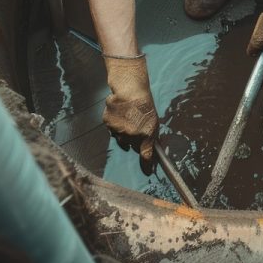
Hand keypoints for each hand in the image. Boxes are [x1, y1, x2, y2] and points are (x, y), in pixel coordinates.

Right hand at [102, 54, 157, 173]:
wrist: (130, 90)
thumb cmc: (145, 106)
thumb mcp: (154, 122)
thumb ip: (152, 138)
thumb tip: (152, 153)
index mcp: (146, 135)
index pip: (146, 156)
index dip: (146, 166)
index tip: (148, 172)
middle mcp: (131, 135)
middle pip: (132, 147)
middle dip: (135, 141)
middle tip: (137, 127)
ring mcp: (118, 129)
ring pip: (121, 140)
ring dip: (124, 134)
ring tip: (128, 119)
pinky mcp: (108, 123)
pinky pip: (112, 131)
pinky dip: (116, 126)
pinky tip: (120, 115)